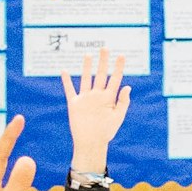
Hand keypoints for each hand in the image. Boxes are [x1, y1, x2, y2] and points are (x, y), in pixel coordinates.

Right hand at [60, 50, 129, 180]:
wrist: (91, 143)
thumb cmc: (106, 132)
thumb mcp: (117, 116)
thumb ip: (122, 102)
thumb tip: (127, 86)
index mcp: (109, 98)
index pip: (115, 79)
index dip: (118, 67)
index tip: (122, 56)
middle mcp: (97, 95)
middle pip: (101, 75)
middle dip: (103, 62)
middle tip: (105, 48)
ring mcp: (86, 98)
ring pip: (86, 79)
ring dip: (86, 67)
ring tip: (88, 54)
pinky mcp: (75, 104)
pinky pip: (70, 90)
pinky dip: (66, 81)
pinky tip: (64, 71)